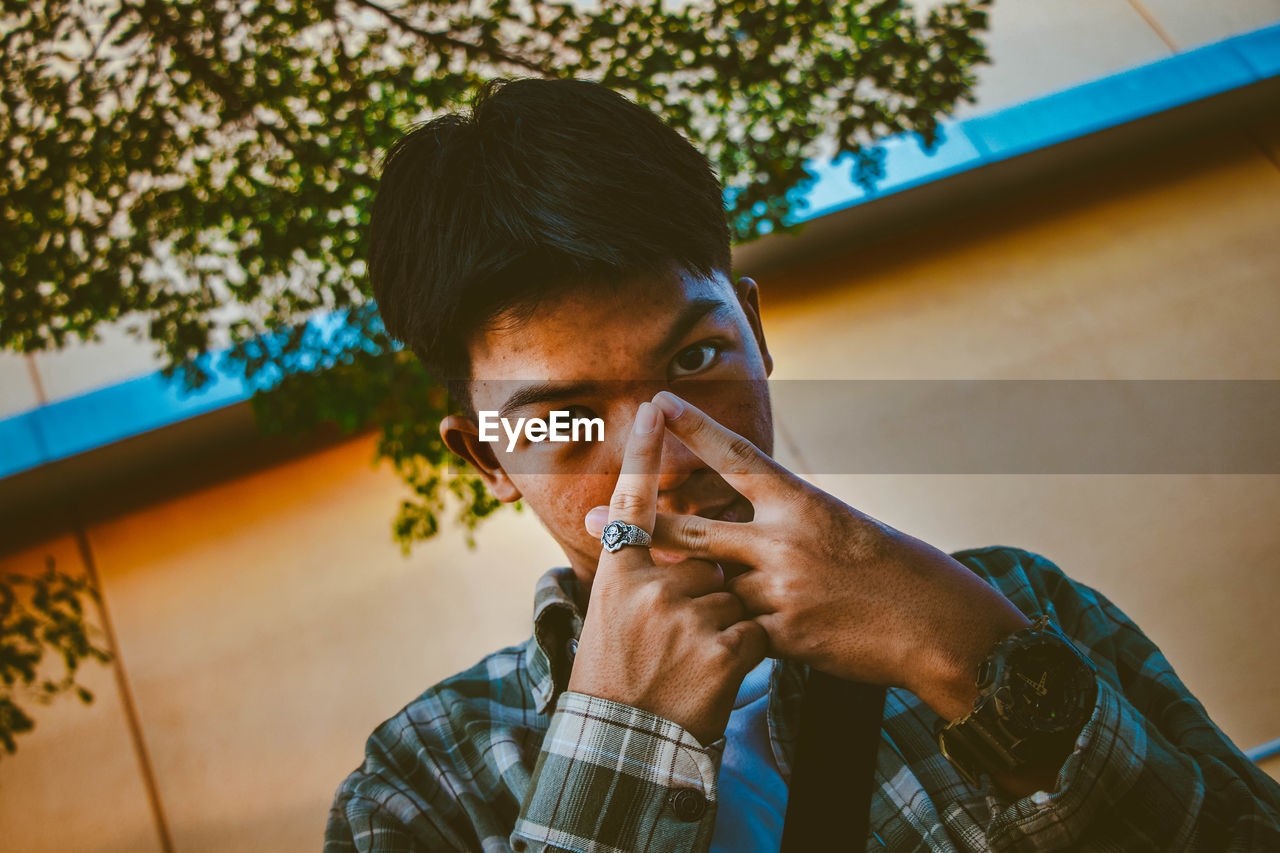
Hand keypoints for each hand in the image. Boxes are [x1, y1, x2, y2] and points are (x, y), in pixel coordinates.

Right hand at [567, 401, 768, 744]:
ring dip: (728, 622)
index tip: (654, 406)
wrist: (626, 747)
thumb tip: (654, 539)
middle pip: (700, 550)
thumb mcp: (612, 620)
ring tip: (694, 664)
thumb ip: (638, 576)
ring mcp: (685, 617)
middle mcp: (647, 589)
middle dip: (707, 579)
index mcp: (617, 577)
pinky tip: (717, 678)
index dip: (645, 454)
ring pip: (732, 592)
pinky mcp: (723, 649)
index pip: (634, 503)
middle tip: (682, 618)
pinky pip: (754, 630)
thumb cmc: (618, 679)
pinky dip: (746, 652)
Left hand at [589, 391, 1028, 721]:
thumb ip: (783, 522)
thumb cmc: (892, 569)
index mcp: (799, 502)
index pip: (736, 457)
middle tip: (584, 518)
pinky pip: (737, 631)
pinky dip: (733, 633)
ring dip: (691, 595)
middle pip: (691, 531)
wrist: (935, 624)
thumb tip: (740, 516)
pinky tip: (743, 641)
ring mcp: (779, 588)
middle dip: (634, 524)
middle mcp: (783, 539)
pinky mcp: (782, 634)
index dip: (694, 428)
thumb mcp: (838, 527)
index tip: (657, 402)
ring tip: (646, 596)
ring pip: (710, 589)